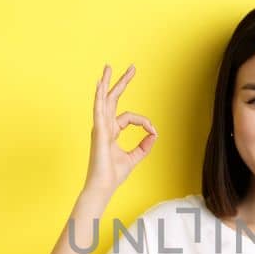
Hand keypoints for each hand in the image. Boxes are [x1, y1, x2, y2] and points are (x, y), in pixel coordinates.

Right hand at [84, 63, 158, 194]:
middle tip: (131, 68)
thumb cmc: (114, 174)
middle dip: (122, 82)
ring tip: (109, 67)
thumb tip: (155, 134)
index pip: (130, 117)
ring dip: (107, 82)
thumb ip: (144, 145)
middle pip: (113, 99)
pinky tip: (99, 84)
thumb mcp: (135, 157)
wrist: (103, 186)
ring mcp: (100, 127)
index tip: (153, 131)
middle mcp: (104, 126)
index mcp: (111, 131)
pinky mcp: (98, 131)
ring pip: (104, 99)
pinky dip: (98, 96)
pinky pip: (98, 110)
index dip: (144, 122)